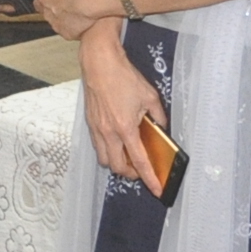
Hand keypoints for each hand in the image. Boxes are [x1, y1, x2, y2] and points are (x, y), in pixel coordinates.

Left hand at [38, 0, 115, 40]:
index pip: (38, 4)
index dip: (47, 3)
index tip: (56, 0)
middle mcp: (47, 13)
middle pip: (49, 15)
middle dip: (58, 13)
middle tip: (72, 7)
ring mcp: (57, 25)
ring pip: (60, 26)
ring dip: (67, 22)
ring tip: (81, 15)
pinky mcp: (68, 34)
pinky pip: (71, 33)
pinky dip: (77, 30)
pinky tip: (87, 23)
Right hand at [80, 30, 166, 184]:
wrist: (99, 62)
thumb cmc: (123, 76)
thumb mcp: (149, 96)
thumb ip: (158, 115)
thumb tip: (161, 127)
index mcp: (125, 128)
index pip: (139, 161)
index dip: (149, 178)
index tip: (156, 189)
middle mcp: (108, 132)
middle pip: (117, 167)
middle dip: (130, 173)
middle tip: (141, 168)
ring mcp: (96, 128)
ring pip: (104, 158)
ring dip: (116, 162)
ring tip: (127, 155)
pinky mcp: (90, 122)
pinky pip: (97, 145)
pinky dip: (107, 149)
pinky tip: (116, 140)